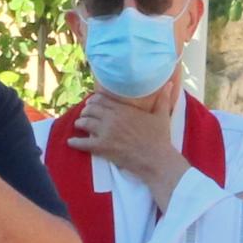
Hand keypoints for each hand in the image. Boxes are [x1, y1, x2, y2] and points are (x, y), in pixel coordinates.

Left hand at [69, 84, 187, 202]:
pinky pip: (82, 143)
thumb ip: (163, 98)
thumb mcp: (162, 115)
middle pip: (90, 109)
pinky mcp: (102, 147)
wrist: (156, 159)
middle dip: (86, 111)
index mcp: (124, 108)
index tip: (93, 102)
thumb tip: (171, 83)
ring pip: (84, 123)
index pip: (102, 99)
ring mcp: (105, 132)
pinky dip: (75, 143)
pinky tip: (71, 142)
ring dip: (80, 123)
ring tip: (79, 125)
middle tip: (85, 114)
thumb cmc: (160, 138)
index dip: (94, 100)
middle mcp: (112, 117)